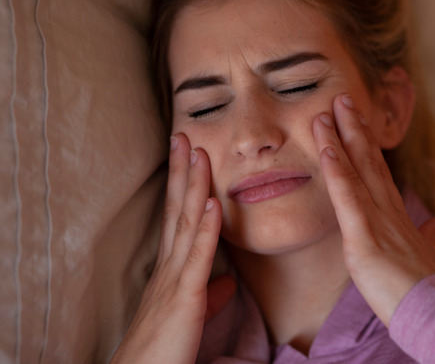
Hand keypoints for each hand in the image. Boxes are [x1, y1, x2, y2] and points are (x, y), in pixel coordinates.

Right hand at [111, 134, 230, 362]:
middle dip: (182, 172)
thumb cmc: (164, 349)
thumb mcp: (189, 314)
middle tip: (185, 134)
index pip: (179, 217)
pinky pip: (197, 258)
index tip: (189, 154)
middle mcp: (169, 268)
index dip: (184, 185)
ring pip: (186, 224)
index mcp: (172, 270)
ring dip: (194, 186)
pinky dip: (207, 228)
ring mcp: (174, 280)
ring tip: (199, 152)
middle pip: (177, 210)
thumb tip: (228, 281)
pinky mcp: (183, 299)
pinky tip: (214, 202)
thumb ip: (209, 293)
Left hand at [312, 94, 434, 325]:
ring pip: (357, 172)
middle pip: (369, 161)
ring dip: (341, 139)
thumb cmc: (427, 288)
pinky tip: (327, 149)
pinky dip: (337, 172)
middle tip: (341, 98)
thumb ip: (430, 235)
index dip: (366, 145)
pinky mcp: (365, 239)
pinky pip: (348, 199)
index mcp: (398, 216)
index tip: (357, 120)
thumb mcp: (427, 255)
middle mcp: (388, 211)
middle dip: (354, 128)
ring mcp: (378, 222)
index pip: (379, 173)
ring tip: (326, 110)